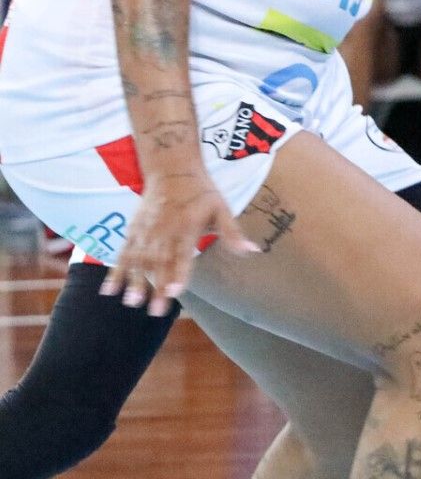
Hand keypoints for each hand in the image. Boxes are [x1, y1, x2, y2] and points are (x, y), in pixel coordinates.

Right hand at [100, 169, 259, 314]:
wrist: (171, 167)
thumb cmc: (201, 191)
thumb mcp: (222, 208)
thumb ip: (232, 232)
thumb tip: (253, 251)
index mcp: (186, 226)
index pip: (182, 253)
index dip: (178, 273)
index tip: (175, 292)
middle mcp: (163, 230)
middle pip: (159, 262)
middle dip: (156, 287)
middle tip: (155, 310)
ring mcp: (145, 231)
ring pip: (138, 259)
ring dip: (134, 281)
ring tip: (131, 301)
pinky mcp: (133, 230)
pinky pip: (123, 253)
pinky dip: (116, 271)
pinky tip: (109, 290)